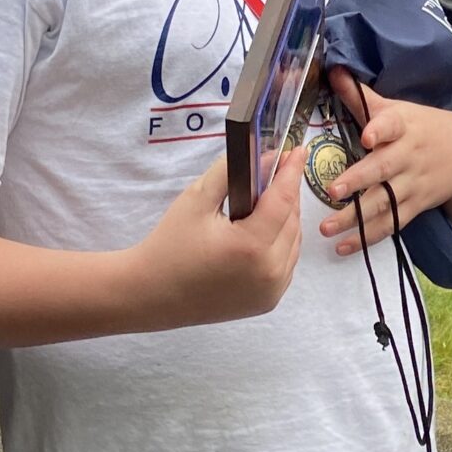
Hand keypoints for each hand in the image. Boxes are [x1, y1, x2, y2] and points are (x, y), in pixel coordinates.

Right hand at [129, 153, 304, 327]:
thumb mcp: (197, 198)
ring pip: (294, 243)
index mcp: (250, 247)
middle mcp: (268, 273)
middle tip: (279, 170)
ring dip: (287, 218)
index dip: (292, 172)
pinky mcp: (268, 301)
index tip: (299, 150)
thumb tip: (267, 157)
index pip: (283, 200)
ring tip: (271, 197)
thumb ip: (233, 172)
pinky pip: (286, 263)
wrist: (152, 294)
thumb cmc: (170, 245)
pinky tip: (266, 229)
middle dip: (288, 193)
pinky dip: (282, 243)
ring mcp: (271, 291)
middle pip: (292, 221)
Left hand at [317, 67, 451, 253]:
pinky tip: (343, 246)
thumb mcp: (397, 108)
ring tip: (326, 227)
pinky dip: (367, 237)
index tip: (367, 135)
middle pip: (382, 169)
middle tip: (332, 189)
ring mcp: (412, 184)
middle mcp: (407, 156)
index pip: (391, 124)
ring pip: (382, 202)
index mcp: (402, 126)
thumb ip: (362, 97)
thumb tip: (332, 71)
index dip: (379, 129)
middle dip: (358, 180)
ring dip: (354, 217)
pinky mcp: (415, 206)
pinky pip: (390, 224)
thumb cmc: (421, 126)